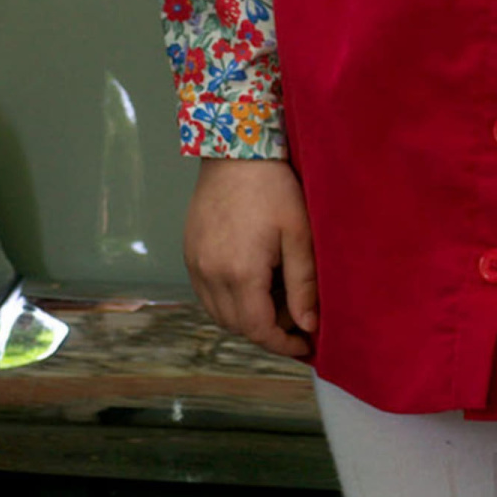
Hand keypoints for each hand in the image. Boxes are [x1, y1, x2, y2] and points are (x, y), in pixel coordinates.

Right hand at [184, 157, 318, 359]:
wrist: (235, 151)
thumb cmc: (274, 188)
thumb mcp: (300, 236)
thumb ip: (303, 284)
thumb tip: (308, 325)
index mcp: (240, 273)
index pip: (258, 330)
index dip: (284, 344)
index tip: (307, 344)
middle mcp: (210, 275)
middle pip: (238, 327)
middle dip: (269, 331)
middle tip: (298, 316)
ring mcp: (195, 264)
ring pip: (220, 314)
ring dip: (248, 318)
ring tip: (278, 299)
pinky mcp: (189, 253)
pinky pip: (208, 294)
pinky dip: (230, 301)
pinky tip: (254, 284)